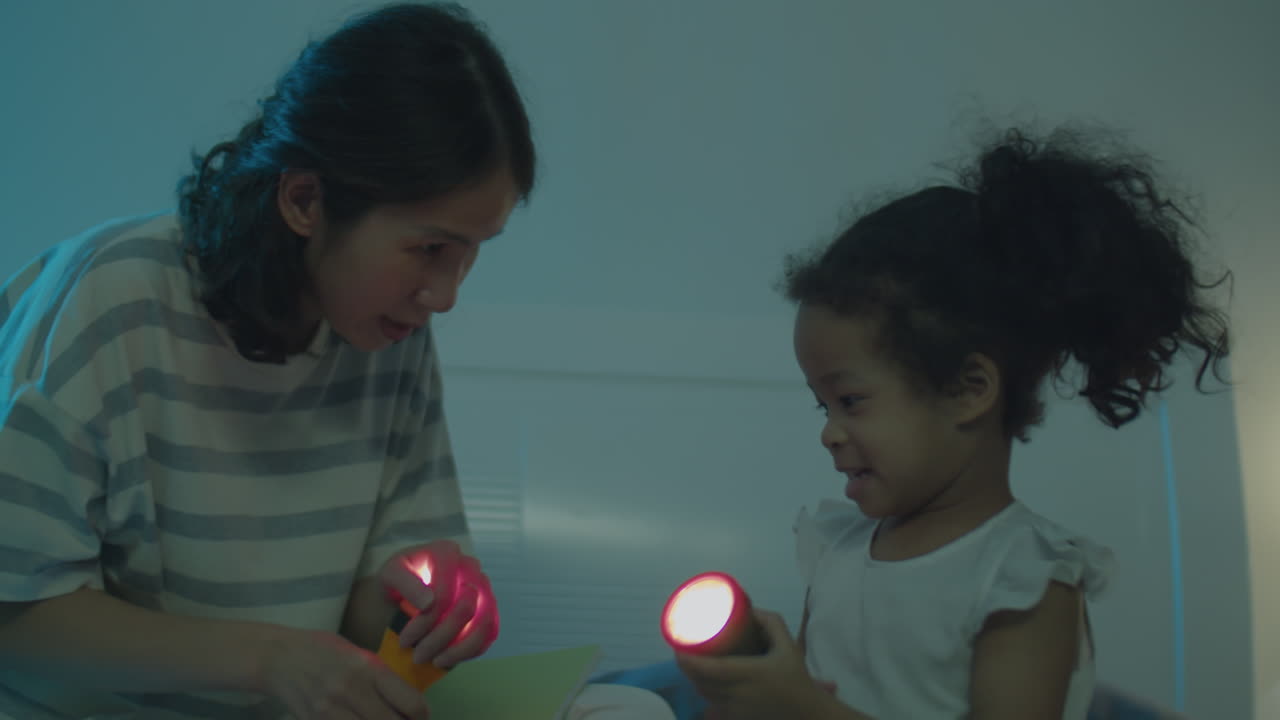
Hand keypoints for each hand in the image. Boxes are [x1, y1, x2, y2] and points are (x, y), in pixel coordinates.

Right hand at [263, 627, 429, 718]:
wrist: (279, 657)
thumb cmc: (323, 650)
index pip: (409, 702)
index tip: (422, 717)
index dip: (422, 715)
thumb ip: (382, 678)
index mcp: (367, 668)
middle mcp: (351, 690)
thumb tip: (409, 703)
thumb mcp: (358, 653)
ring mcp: (330, 711)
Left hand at [380, 540, 498, 666]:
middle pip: (467, 608)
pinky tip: (448, 658)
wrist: (404, 594)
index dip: (425, 622)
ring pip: (484, 623)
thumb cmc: (397, 583)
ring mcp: (484, 588)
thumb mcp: (389, 576)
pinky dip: (471, 650)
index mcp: (446, 552)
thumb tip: (429, 602)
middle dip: (441, 637)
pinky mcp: (489, 609)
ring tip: (435, 661)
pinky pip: (490, 633)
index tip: (404, 640)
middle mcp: (470, 567)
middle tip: (418, 655)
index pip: (444, 594)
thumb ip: (405, 582)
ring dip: (458, 649)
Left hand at [676, 609, 827, 719]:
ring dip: (693, 678)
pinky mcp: (736, 718)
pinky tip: (702, 680)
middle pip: (701, 681)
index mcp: (751, 673)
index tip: (678, 646)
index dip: (689, 660)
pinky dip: (704, 690)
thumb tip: (749, 609)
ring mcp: (736, 709)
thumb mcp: (788, 646)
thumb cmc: (796, 677)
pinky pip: (712, 703)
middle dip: (686, 666)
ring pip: (704, 693)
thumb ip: (771, 623)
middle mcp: (740, 693)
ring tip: (689, 662)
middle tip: (682, 648)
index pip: (711, 669)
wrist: (805, 712)